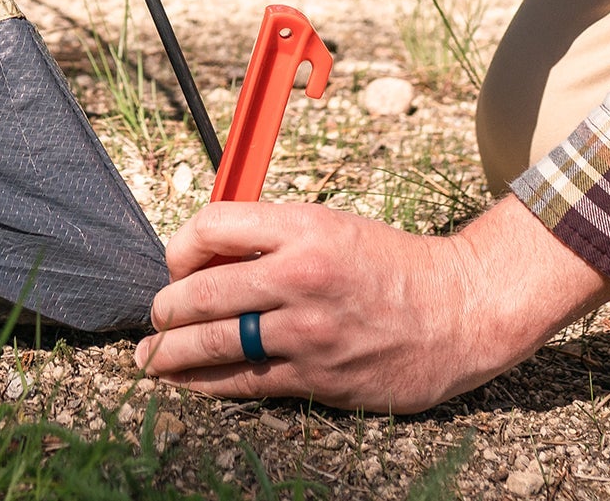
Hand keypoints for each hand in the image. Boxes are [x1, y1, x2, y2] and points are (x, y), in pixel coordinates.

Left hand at [134, 198, 609, 411]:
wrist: (459, 311)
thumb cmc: (390, 265)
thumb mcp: (330, 226)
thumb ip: (271, 237)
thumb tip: (203, 254)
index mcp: (304, 228)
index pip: (212, 227)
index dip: (179, 247)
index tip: (173, 263)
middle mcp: (301, 277)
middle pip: (202, 292)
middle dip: (165, 309)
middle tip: (154, 317)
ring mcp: (308, 332)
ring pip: (215, 343)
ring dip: (171, 353)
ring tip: (151, 357)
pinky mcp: (318, 378)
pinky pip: (246, 382)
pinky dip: (207, 384)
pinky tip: (187, 383)